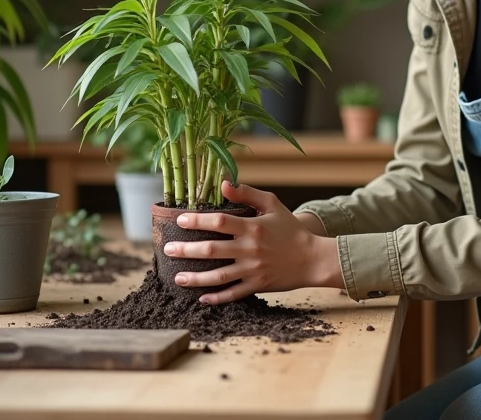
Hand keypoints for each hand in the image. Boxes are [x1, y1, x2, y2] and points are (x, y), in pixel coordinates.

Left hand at [163, 181, 342, 304]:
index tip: (180, 219)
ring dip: (195, 277)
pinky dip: (217, 298)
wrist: (312, 258)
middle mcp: (250, 249)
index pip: (219, 222)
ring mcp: (253, 269)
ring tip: (177, 277)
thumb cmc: (291, 229)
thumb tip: (223, 183)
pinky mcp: (257, 285)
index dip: (197, 220)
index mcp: (253, 227)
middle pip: (212, 250)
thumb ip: (248, 193)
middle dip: (187, 250)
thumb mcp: (272, 205)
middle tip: (168, 249)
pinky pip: (233, 294)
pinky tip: (201, 297)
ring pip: (218, 276)